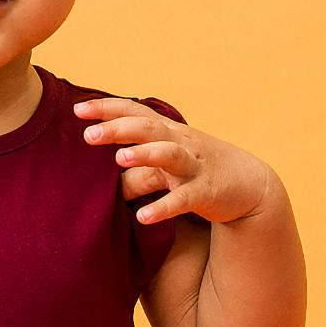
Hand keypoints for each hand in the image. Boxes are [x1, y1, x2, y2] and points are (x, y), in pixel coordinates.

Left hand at [72, 97, 277, 227]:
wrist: (248, 185)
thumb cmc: (196, 171)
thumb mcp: (166, 161)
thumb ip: (136, 163)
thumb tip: (100, 178)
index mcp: (167, 132)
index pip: (135, 112)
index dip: (107, 109)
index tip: (77, 110)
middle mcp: (179, 143)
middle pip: (148, 128)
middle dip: (119, 129)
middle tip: (89, 135)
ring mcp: (193, 167)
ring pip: (169, 154)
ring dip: (145, 154)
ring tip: (119, 158)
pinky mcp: (205, 193)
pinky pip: (182, 199)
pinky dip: (164, 208)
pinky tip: (143, 217)